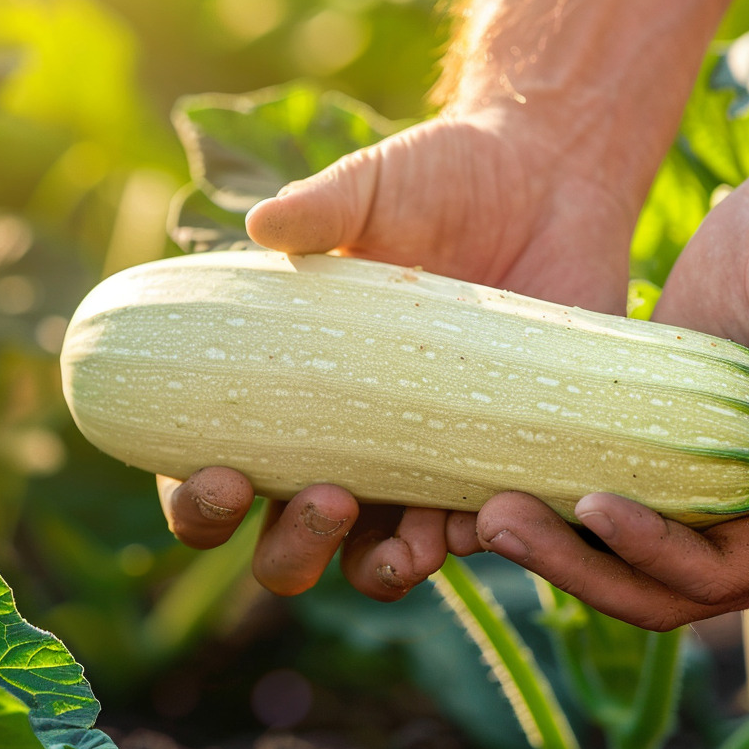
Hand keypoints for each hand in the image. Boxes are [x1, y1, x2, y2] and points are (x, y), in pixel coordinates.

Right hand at [159, 106, 643, 595]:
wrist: (547, 178)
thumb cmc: (438, 182)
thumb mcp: (370, 189)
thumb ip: (318, 208)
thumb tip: (263, 225)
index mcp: (289, 395)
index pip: (218, 476)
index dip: (200, 504)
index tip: (222, 476)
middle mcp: (346, 446)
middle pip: (288, 548)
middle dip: (290, 552)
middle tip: (324, 500)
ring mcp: (421, 464)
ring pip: (379, 561)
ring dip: (382, 570)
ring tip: (404, 545)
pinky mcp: (498, 460)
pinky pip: (481, 532)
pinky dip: (478, 539)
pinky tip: (485, 516)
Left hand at [470, 167, 748, 629]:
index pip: (716, 573)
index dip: (654, 554)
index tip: (593, 507)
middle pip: (651, 586)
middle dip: (576, 566)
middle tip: (500, 522)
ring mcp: (696, 504)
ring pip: (612, 560)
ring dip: (551, 550)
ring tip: (482, 513)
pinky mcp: (652, 465)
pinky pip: (593, 508)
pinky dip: (550, 511)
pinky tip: (486, 489)